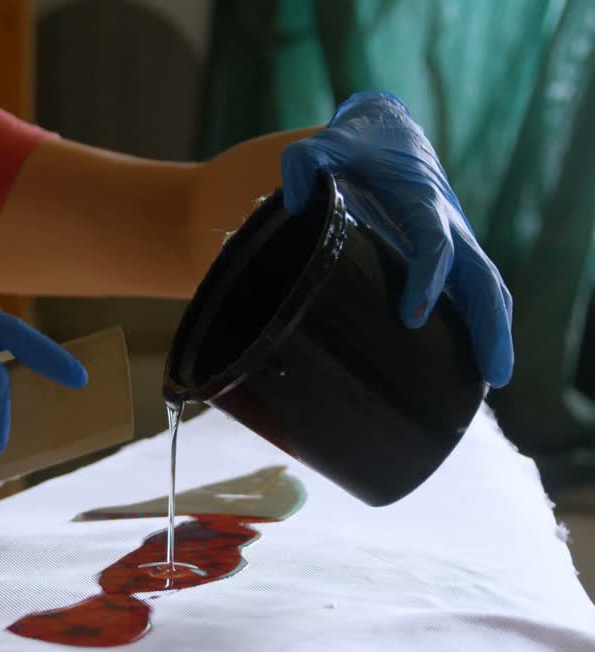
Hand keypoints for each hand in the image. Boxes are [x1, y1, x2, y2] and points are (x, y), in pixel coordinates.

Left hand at [281, 92, 513, 387]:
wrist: (388, 132)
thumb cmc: (354, 146)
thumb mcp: (323, 145)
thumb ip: (303, 163)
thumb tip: (295, 202)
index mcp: (422, 202)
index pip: (435, 245)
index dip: (428, 279)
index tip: (412, 316)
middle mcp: (449, 225)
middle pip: (482, 278)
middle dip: (490, 324)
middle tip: (493, 374)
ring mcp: (454, 240)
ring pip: (487, 289)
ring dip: (495, 332)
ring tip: (493, 381)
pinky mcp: (450, 252)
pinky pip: (475, 291)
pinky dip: (484, 323)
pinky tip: (475, 365)